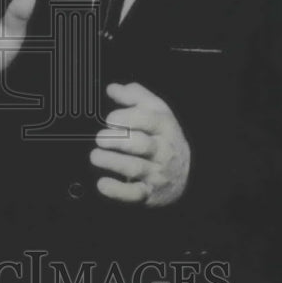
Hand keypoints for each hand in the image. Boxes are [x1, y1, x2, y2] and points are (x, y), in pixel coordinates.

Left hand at [90, 82, 190, 206]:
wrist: (186, 174)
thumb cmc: (164, 137)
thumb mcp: (156, 112)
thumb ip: (134, 96)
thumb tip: (112, 88)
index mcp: (164, 127)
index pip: (148, 120)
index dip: (127, 117)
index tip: (110, 119)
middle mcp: (162, 150)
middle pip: (141, 144)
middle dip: (117, 140)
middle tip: (100, 138)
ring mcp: (156, 173)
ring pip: (135, 168)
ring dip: (112, 162)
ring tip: (95, 156)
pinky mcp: (148, 193)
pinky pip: (133, 194)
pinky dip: (116, 191)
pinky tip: (102, 183)